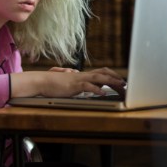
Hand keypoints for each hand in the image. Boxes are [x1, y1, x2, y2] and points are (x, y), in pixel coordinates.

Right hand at [11, 67, 125, 98]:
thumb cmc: (52, 84)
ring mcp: (78, 79)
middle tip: (125, 84)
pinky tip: (103, 94)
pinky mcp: (73, 85)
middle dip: (116, 78)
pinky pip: (87, 86)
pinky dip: (96, 90)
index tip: (121, 82)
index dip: (112, 75)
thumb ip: (78, 83)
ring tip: (120, 86)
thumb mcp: (68, 83)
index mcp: (82, 75)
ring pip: (98, 77)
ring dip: (111, 81)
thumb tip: (84, 84)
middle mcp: (82, 75)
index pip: (100, 72)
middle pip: (103, 73)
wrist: (41, 81)